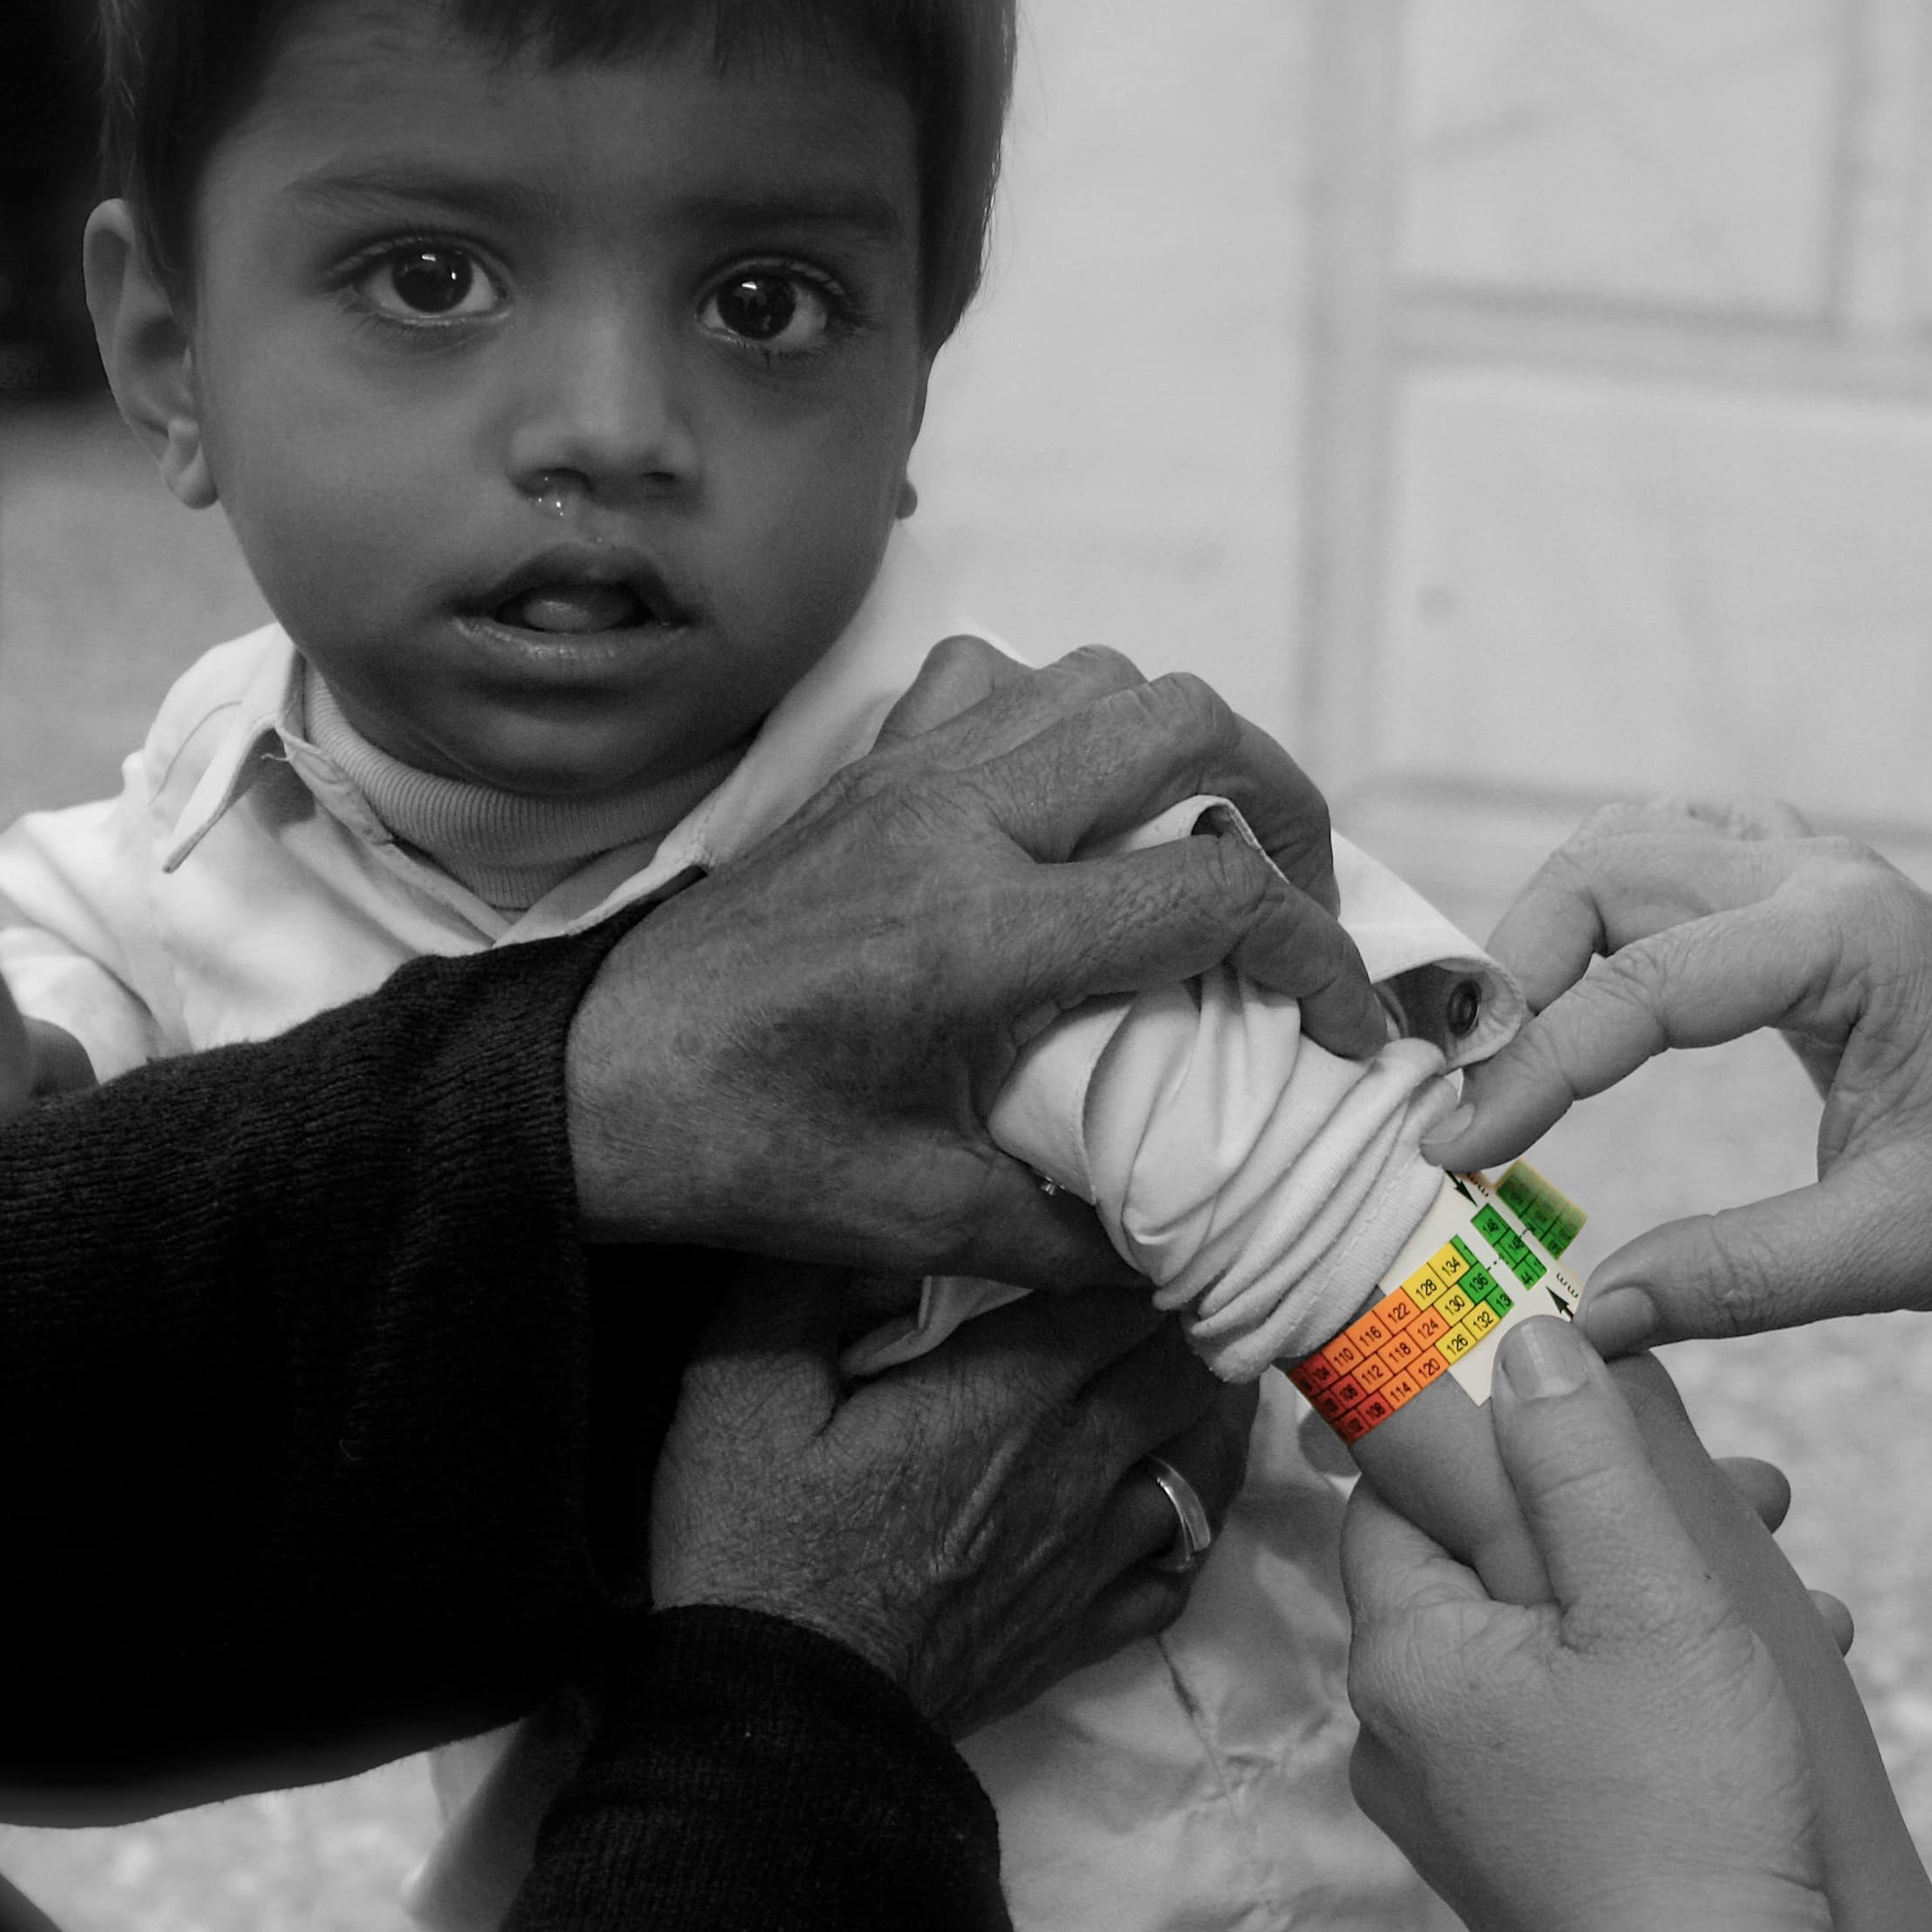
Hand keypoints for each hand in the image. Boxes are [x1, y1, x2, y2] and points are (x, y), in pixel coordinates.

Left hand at [569, 640, 1382, 1280]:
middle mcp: (956, 821)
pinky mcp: (867, 768)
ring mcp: (908, 775)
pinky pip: (994, 679)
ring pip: (1100, 678)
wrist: (586, 1086)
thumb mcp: (920, 1219)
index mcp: (981, 934)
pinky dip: (1062, 717)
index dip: (1319, 956)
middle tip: (1297, 902)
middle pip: (1186, 722)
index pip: (1213, 895)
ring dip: (1183, 750)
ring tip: (1204, 848)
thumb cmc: (739, 1152)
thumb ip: (1073, 1235)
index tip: (1345, 1027)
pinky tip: (1071, 805)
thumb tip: (1182, 1254)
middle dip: (1283, 804)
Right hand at [650, 1265, 1252, 1739]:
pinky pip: (1177, 1571)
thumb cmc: (755, 1541)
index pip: (1126, 1294)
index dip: (1134, 1253)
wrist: (780, 1716)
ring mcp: (1092, 1557)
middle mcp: (1078, 1465)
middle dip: (1184, 1321)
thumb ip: (815, 1279)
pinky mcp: (1082, 1634)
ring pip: (1204, 1467)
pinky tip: (1158, 1504)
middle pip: (1185, 1371)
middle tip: (1167, 1291)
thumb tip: (884, 1206)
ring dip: (1203, 1416)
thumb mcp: (742, 1381)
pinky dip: (1184, 1527)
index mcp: (1010, 1391)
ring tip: (1188, 1382)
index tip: (1119, 1230)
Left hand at [1344, 1321, 1870, 1931]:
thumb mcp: (1652, 1594)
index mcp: (1407, 1653)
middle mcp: (1400, 1733)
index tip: (1585, 1401)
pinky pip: (1561, 1724)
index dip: (1487, 1430)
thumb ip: (1580, 1458)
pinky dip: (1642, 1679)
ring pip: (1540, 1643)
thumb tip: (1523, 1341)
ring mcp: (1452, 1804)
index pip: (1398, 1491)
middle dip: (1609, 1512)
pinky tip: (1745, 1679)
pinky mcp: (1513, 1853)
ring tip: (1774, 1582)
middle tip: (1737, 1496)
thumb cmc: (1692, 1811)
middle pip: (1484, 1564)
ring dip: (1648, 1594)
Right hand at [1431, 801, 1931, 1353]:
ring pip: (1624, 848)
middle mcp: (1823, 875)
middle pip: (1605, 871)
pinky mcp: (1804, 898)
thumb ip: (1745, 1279)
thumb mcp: (1901, 1250)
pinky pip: (1667, 857)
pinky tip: (1569, 1000)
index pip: (1641, 985)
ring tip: (1498, 1057)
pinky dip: (1596, 915)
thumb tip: (1592, 1315)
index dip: (1530, 1070)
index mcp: (1851, 938)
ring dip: (1545, 936)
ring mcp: (1813, 870)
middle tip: (1463, 1100)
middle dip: (1511, 976)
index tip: (1452, 1153)